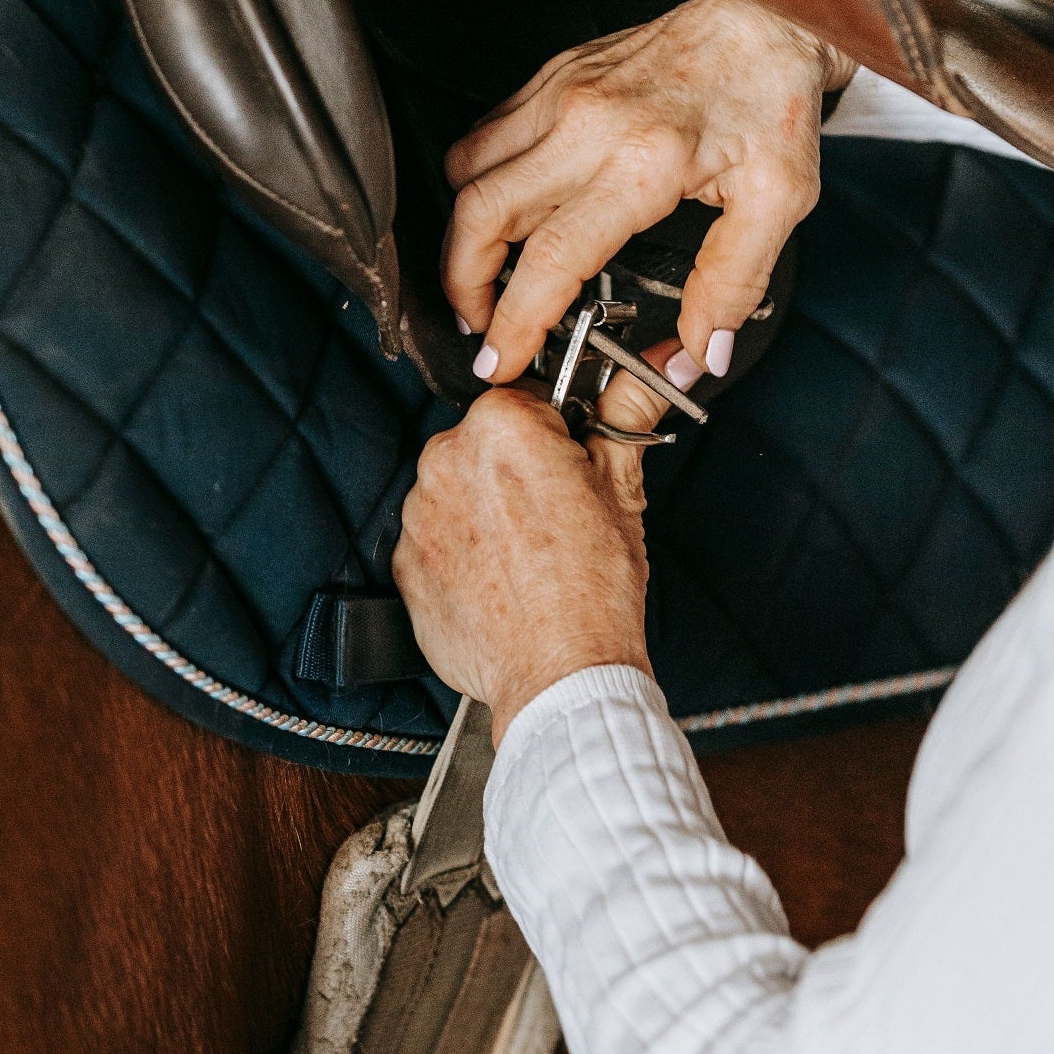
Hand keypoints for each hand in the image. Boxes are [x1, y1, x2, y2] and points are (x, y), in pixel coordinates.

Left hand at [395, 377, 659, 740]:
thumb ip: (626, 417)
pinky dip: (462, 555)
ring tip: (529, 557)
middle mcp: (447, 461)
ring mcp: (418, 516)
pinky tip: (501, 580)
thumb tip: (647, 378)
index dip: (554, 430)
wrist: (560, 676)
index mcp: (502, 428)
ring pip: (457, 493)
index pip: (524, 399)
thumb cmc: (593, 591)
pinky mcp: (406, 565)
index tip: (570, 460)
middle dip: (515, 470)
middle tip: (556, 516)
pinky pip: (436, 542)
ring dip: (485, 511)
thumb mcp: (623, 491)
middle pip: (484, 445)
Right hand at [443, 0, 851, 386]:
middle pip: (480, 213)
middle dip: (462, 283)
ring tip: (487, 273)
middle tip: (478, 323)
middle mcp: (587, 123)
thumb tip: (702, 354)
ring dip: (464, 232)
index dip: (515, 321)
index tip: (501, 360)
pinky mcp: (553, 75)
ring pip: (467, 170)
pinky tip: (507, 212)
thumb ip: (734, 283)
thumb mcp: (780, 202)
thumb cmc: (772, 106)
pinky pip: (485, 133)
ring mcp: (561, 92)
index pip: (550, 258)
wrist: (766, 22)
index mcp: (642, 161)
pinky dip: (477, 181)